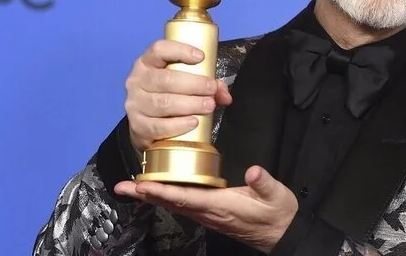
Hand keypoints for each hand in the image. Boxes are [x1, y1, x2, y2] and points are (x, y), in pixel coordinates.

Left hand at [115, 165, 298, 252]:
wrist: (282, 234)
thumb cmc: (278, 214)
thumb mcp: (277, 196)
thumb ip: (264, 183)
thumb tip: (254, 171)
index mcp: (221, 205)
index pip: (185, 197)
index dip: (162, 191)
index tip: (141, 185)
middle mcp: (209, 212)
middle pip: (172, 202)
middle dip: (147, 194)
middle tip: (122, 186)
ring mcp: (209, 215)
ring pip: (175, 204)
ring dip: (154, 195)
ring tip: (134, 186)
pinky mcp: (212, 213)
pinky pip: (184, 204)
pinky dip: (168, 196)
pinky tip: (161, 190)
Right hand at [124, 39, 232, 151]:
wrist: (144, 124)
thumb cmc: (168, 95)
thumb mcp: (183, 83)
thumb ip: (207, 85)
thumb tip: (225, 95)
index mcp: (147, 63)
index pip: (159, 49)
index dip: (180, 50)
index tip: (201, 57)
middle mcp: (137, 80)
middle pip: (165, 79)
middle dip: (193, 84)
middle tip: (212, 89)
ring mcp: (135, 104)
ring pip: (163, 103)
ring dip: (189, 104)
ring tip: (209, 105)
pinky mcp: (137, 126)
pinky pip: (158, 126)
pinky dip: (178, 125)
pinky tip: (193, 122)